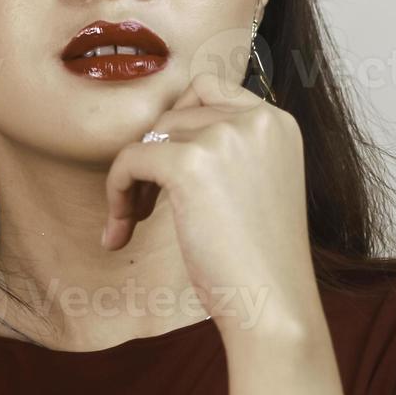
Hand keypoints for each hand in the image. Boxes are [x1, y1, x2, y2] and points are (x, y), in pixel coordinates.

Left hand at [101, 71, 321, 340]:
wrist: (274, 306)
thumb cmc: (260, 259)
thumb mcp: (257, 184)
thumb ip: (228, 148)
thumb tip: (161, 130)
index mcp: (278, 121)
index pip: (208, 88)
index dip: (177, 126)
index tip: (167, 170)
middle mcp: (257, 118)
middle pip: (173, 113)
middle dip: (153, 155)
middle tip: (148, 205)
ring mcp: (226, 137)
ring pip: (149, 136)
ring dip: (133, 178)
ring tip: (137, 222)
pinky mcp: (191, 164)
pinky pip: (129, 160)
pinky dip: (117, 192)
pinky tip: (120, 231)